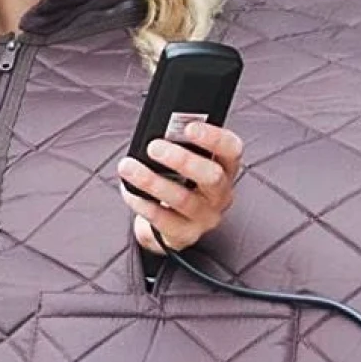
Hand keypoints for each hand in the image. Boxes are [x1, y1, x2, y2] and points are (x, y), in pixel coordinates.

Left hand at [117, 121, 243, 252]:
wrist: (167, 225)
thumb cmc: (176, 184)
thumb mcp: (183, 163)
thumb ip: (178, 145)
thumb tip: (158, 130)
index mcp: (224, 168)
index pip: (231, 149)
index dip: (213, 138)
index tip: (189, 127)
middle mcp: (220, 193)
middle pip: (211, 176)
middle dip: (182, 160)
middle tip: (154, 147)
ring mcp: (205, 217)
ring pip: (183, 199)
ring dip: (152, 181)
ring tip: (129, 167)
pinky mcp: (185, 234)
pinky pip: (163, 219)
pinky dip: (142, 203)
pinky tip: (130, 191)